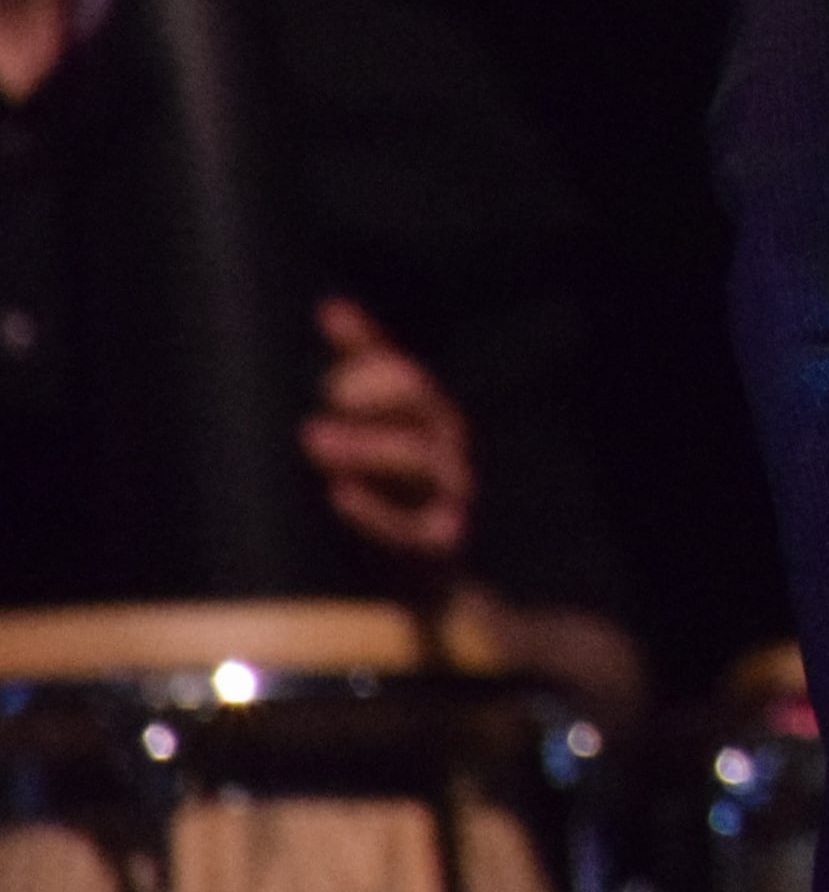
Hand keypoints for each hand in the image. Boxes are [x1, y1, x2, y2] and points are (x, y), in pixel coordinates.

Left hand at [301, 297, 474, 580]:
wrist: (434, 586)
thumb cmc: (393, 501)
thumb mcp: (378, 436)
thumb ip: (359, 375)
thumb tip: (333, 306)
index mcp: (431, 416)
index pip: (402, 365)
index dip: (367, 344)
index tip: (329, 321)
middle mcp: (449, 446)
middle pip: (422, 399)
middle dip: (372, 388)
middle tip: (322, 390)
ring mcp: (451, 494)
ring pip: (421, 455)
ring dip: (368, 443)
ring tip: (313, 437)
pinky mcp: (440, 544)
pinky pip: (409, 526)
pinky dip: (375, 510)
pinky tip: (339, 494)